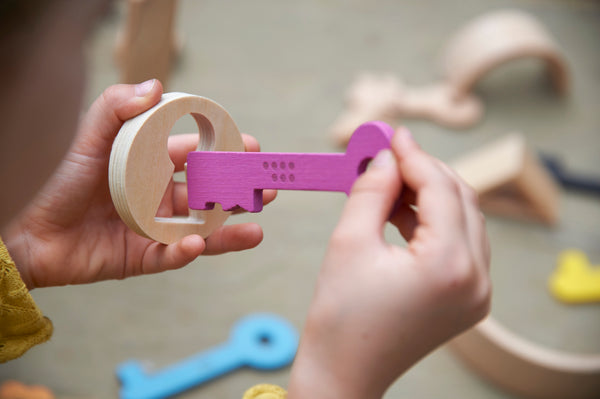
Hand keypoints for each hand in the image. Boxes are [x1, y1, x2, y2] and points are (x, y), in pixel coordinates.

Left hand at [2, 81, 275, 288]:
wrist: (28, 230)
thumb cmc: (59, 179)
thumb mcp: (89, 136)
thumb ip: (117, 105)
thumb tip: (156, 85)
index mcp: (153, 166)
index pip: (198, 156)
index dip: (226, 151)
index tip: (252, 147)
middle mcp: (160, 197)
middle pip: (210, 195)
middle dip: (240, 193)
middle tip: (267, 190)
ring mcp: (155, 229)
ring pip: (202, 230)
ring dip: (230, 231)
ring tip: (257, 230)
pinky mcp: (143, 257)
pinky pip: (171, 256)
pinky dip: (186, 252)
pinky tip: (195, 245)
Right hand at [288, 128, 490, 398]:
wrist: (344, 373)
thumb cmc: (339, 317)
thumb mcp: (349, 242)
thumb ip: (371, 190)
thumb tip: (384, 155)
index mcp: (449, 266)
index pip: (441, 188)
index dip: (413, 155)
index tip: (390, 134)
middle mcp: (476, 279)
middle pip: (460, 199)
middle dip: (424, 171)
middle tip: (388, 153)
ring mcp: (477, 292)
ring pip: (463, 219)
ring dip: (429, 194)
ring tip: (388, 183)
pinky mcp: (469, 299)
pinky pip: (460, 244)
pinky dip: (433, 222)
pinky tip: (401, 212)